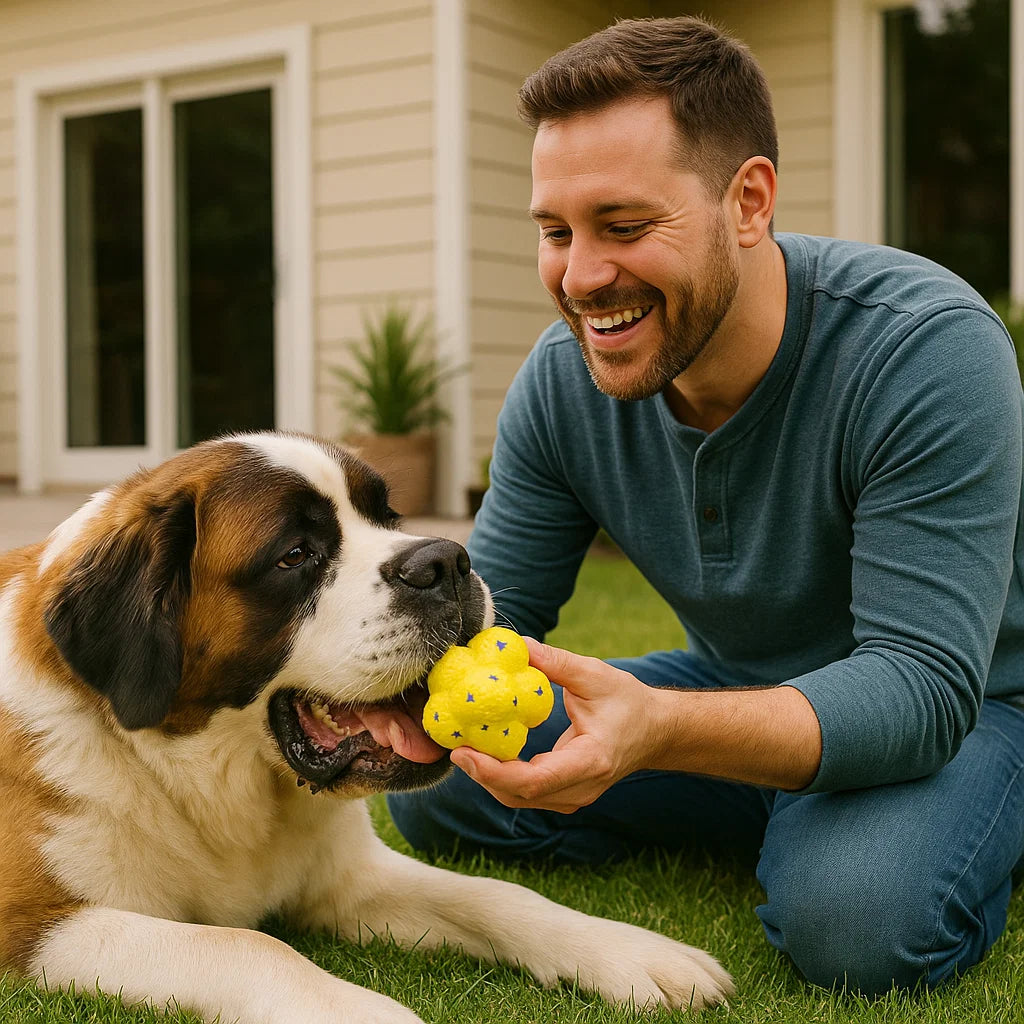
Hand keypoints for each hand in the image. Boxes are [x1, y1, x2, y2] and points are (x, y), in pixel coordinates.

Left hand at [449, 638, 659, 812]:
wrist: (656, 730)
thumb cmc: (629, 702)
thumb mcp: (596, 675)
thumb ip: (556, 663)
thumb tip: (517, 645)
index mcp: (591, 761)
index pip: (535, 781)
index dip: (493, 772)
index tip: (463, 753)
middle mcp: (582, 788)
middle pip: (520, 795)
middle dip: (481, 775)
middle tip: (453, 746)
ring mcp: (574, 797)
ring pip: (520, 800)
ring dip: (488, 778)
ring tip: (463, 749)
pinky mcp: (566, 794)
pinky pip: (526, 794)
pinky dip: (501, 778)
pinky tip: (485, 754)